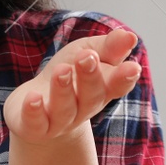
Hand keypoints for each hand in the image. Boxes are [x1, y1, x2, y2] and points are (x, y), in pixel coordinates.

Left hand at [4, 28, 141, 144]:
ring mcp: (59, 122)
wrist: (35, 107)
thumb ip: (108, 47)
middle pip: (91, 97)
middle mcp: (83, 109)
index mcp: (101, 90)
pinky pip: (35, 123)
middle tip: (87, 56)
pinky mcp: (34, 128)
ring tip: (61, 70)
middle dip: (90, 77)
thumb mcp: (88, 53)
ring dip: (63, 90)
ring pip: (64, 110)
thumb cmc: (68, 75)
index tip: (132, 67)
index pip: (117, 86)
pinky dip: (33, 111)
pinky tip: (33, 97)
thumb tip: (129, 36)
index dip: (124, 78)